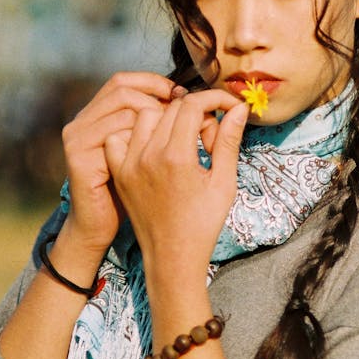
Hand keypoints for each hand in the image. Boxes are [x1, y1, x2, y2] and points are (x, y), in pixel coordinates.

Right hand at [59, 71, 180, 255]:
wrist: (99, 227)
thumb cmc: (127, 193)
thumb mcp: (141, 153)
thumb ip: (152, 125)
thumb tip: (182, 99)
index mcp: (96, 116)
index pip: (123, 81)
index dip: (154, 83)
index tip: (183, 95)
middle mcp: (83, 121)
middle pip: (122, 87)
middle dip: (157, 95)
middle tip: (184, 110)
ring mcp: (78, 138)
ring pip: (123, 107)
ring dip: (155, 115)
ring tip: (177, 133)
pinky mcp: (79, 157)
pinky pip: (115, 133)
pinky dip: (142, 137)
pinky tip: (160, 151)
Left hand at [104, 90, 248, 294]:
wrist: (172, 257)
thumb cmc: (204, 224)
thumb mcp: (224, 183)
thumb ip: (228, 142)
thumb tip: (238, 109)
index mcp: (176, 157)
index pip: (193, 105)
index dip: (214, 100)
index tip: (228, 108)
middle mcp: (148, 156)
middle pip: (171, 108)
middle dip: (197, 112)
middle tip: (211, 137)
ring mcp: (129, 164)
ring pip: (146, 116)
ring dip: (168, 119)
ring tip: (185, 141)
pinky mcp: (119, 172)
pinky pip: (121, 137)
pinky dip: (137, 134)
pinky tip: (155, 148)